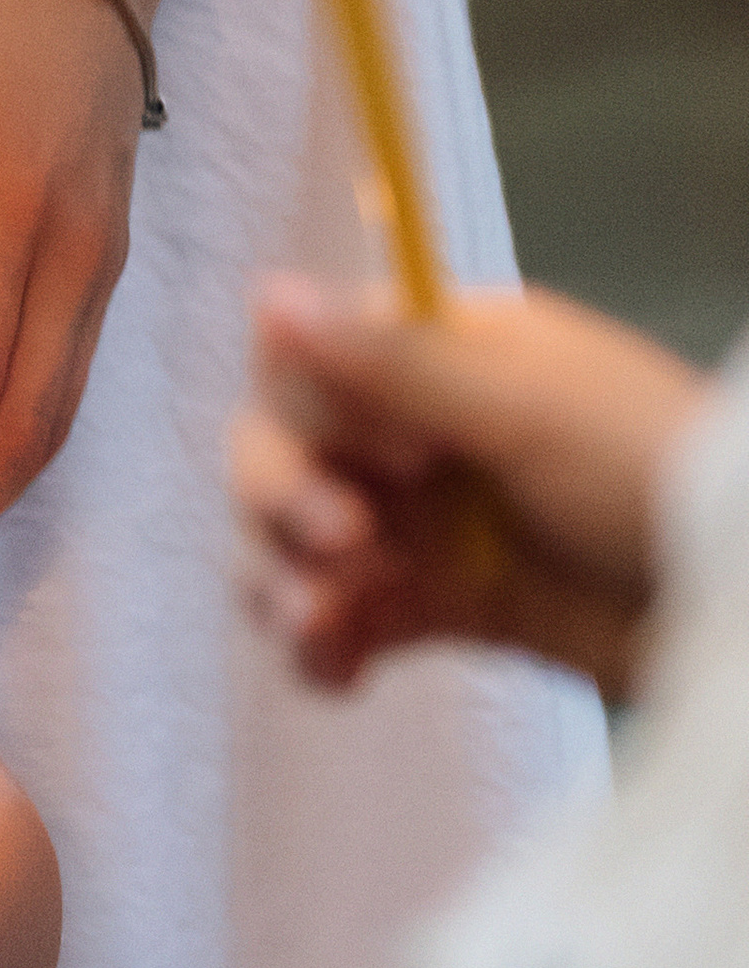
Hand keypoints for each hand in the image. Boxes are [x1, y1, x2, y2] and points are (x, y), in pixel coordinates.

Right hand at [232, 273, 709, 700]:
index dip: (309, 416)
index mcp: (443, 361)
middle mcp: (421, 434)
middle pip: (282, 456)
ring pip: (295, 548)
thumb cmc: (648, 479)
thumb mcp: (521, 410)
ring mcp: (425, 524)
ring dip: (285, 584)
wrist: (730, 608)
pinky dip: (323, 649)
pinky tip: (344, 674)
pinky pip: (343, 624)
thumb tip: (266, 293)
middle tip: (345, 546)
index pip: (310, 366)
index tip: (387, 459)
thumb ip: (390, 362)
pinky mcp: (439, 607)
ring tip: (327, 624)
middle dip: (283, 506)